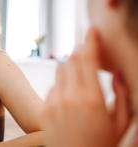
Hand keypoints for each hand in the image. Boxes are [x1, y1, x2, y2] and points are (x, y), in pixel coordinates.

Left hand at [40, 27, 130, 146]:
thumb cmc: (104, 144)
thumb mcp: (121, 121)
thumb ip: (120, 94)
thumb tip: (114, 72)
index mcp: (92, 99)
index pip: (88, 61)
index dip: (90, 42)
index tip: (91, 30)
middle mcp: (69, 98)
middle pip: (71, 61)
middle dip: (80, 52)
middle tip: (88, 51)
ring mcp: (54, 103)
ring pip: (60, 71)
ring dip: (71, 67)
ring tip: (81, 76)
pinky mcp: (44, 110)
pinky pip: (53, 87)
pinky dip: (62, 84)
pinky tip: (71, 96)